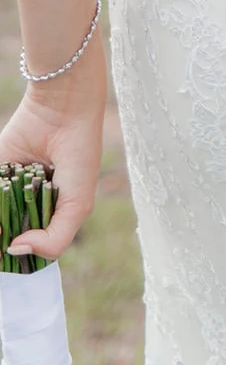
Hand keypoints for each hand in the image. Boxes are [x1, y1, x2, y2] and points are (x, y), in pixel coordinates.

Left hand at [0, 82, 104, 259]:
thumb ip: (54, 240)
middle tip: (2, 234)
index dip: (18, 254)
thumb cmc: (79, 158)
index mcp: (49, 214)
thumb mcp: (77, 205)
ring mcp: (8, 187)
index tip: (10, 251)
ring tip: (7, 196)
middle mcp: (27, 202)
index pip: (28, 246)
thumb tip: (14, 249)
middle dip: (2, 235)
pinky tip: (2, 188)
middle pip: (6, 232)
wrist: (64, 110)